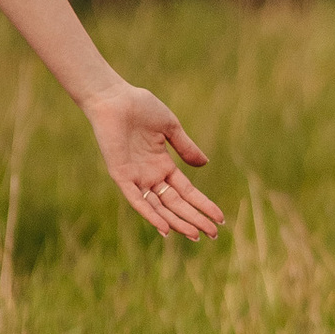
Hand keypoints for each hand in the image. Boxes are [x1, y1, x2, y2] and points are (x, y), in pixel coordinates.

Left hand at [82, 83, 222, 243]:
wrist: (114, 98)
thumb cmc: (140, 107)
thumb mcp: (170, 127)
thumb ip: (186, 147)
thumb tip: (204, 164)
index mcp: (162, 164)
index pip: (187, 191)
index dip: (203, 204)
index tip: (220, 218)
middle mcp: (150, 175)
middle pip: (176, 203)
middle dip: (194, 218)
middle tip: (212, 235)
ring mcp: (136, 177)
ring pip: (160, 207)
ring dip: (177, 221)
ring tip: (195, 235)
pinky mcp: (121, 176)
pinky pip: (137, 200)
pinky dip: (150, 215)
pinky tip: (165, 228)